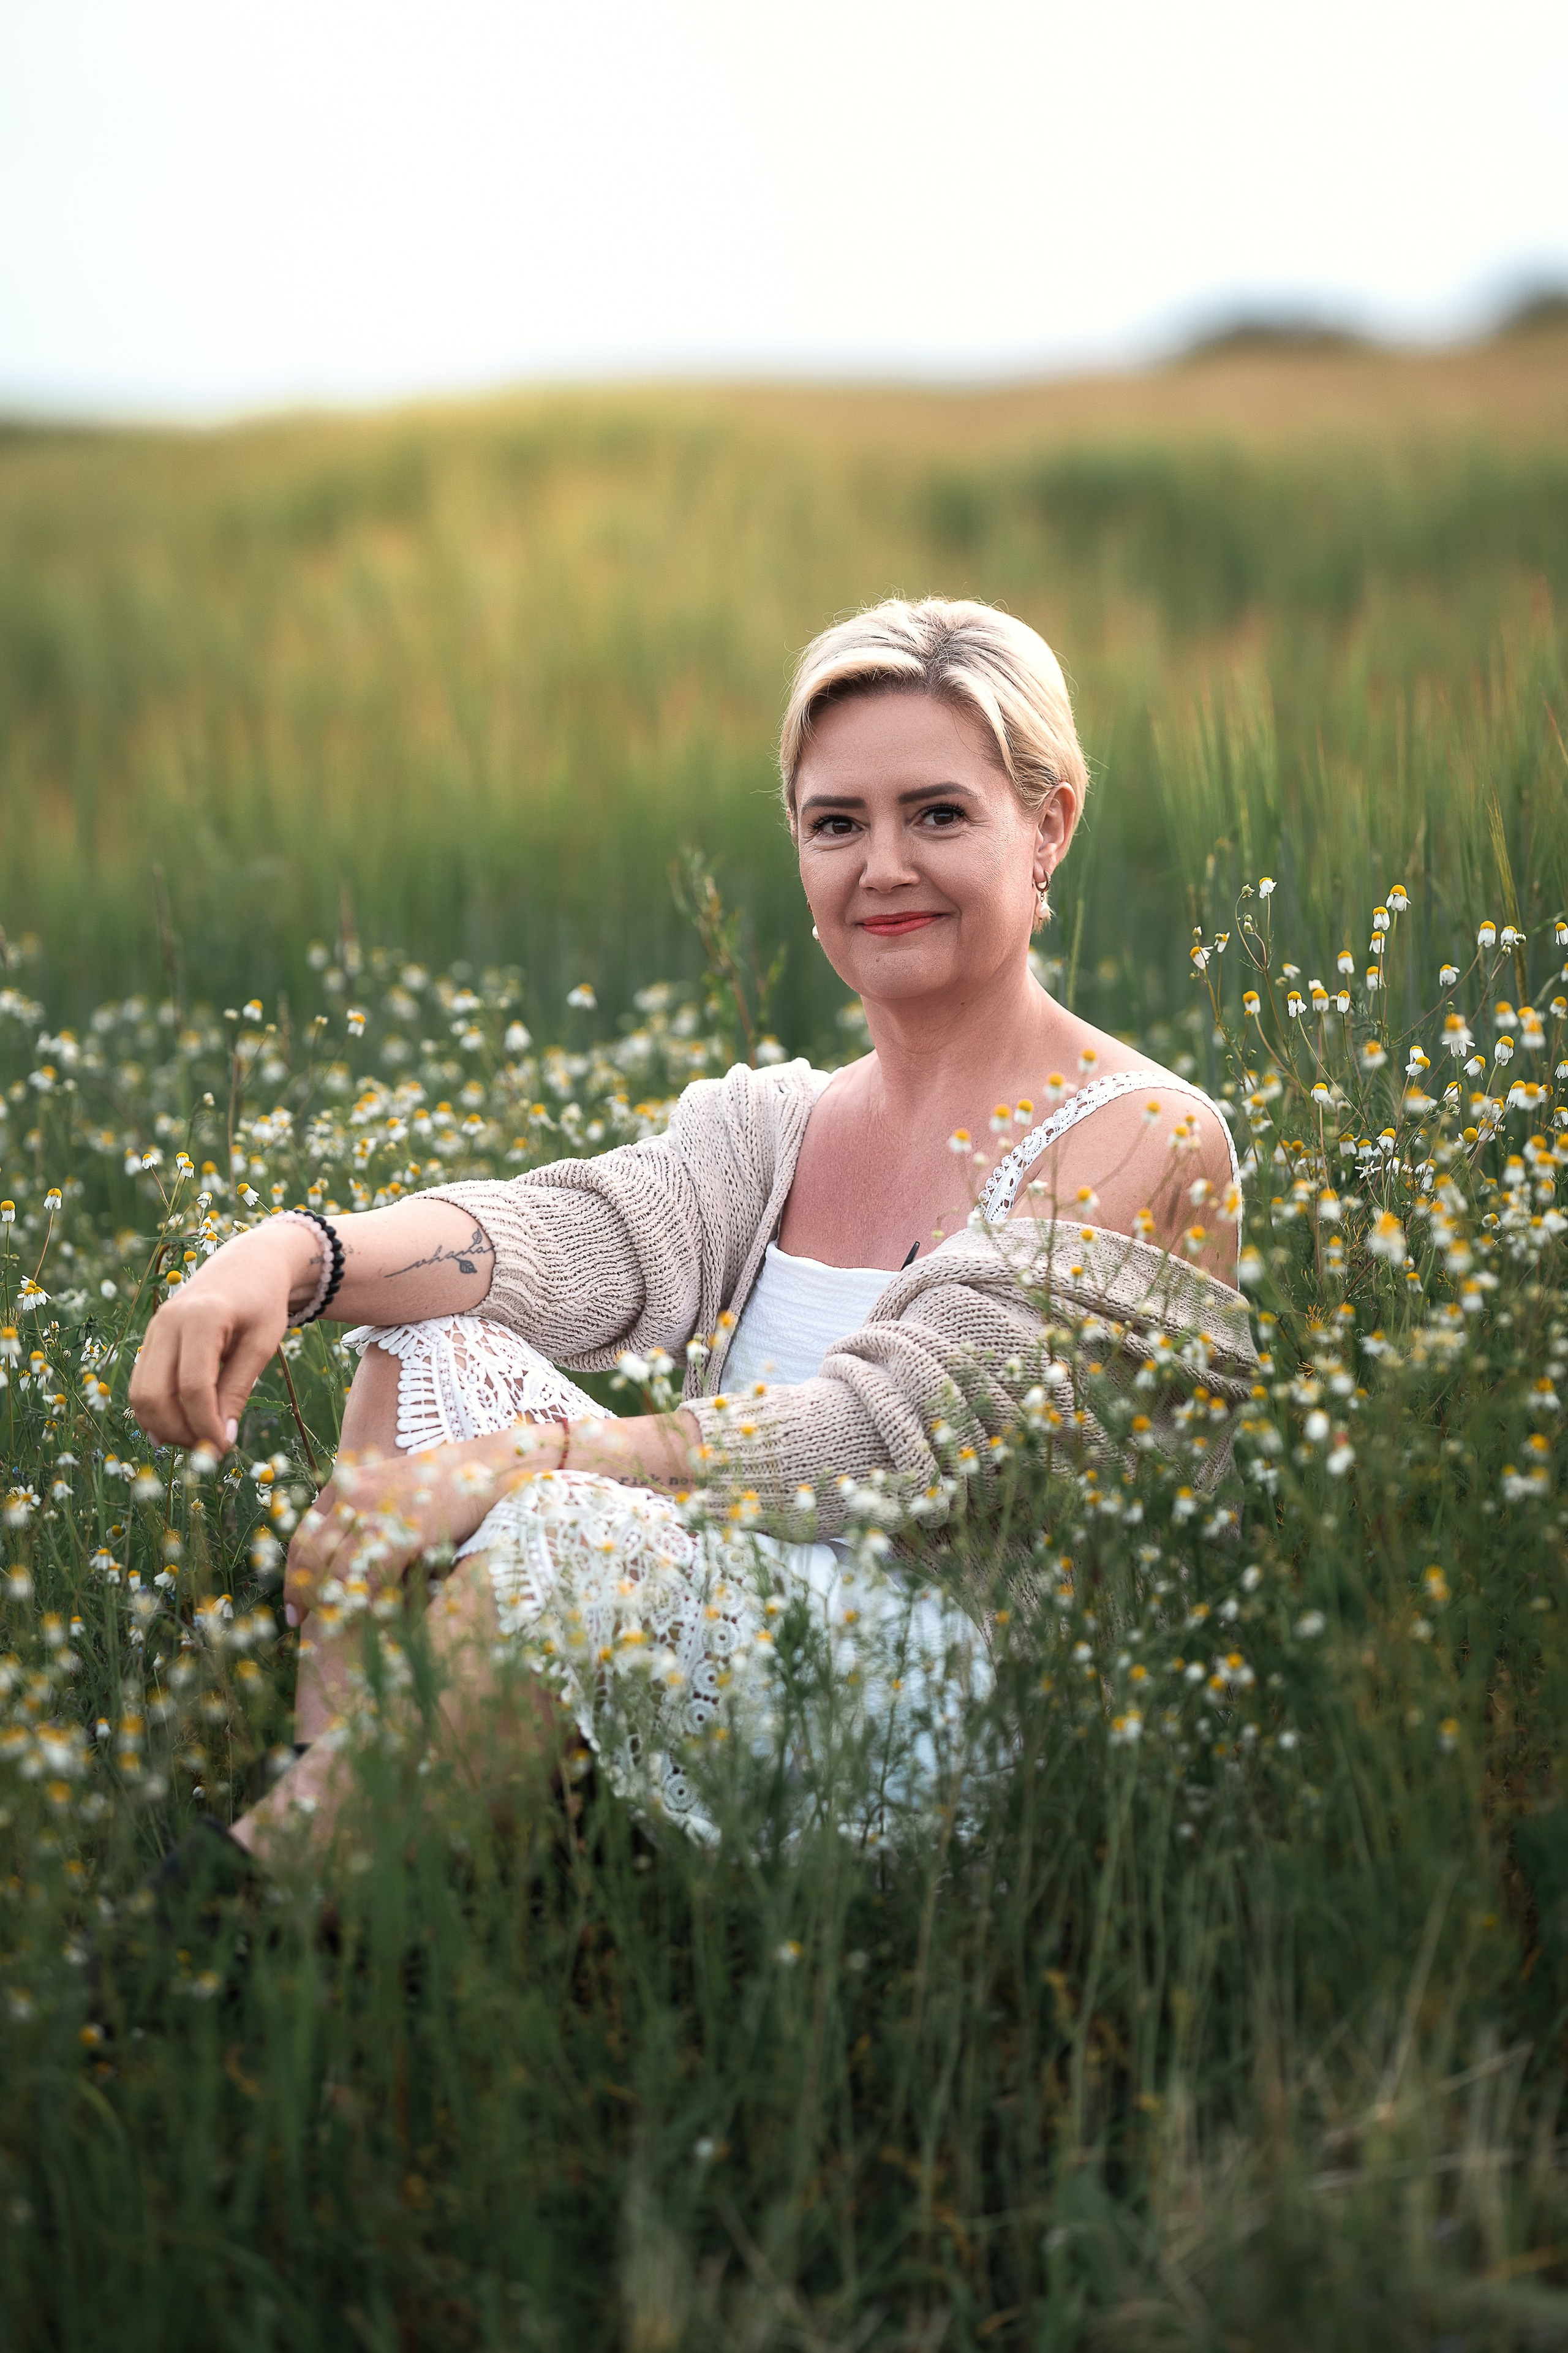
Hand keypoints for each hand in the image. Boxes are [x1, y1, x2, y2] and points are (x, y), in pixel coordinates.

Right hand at [129, 1223, 319, 1449]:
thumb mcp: (262, 1344)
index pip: (194, 1387)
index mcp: (202, 1318)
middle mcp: (168, 1321)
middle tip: (209, 1449)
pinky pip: (141, 1383)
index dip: (206, 1425)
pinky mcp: (150, 1338)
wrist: (247, 1264)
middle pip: (155, 1394)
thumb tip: (222, 1438)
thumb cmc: (263, 1303)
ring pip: (140, 1393)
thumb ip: (238, 1389)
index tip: (225, 1447)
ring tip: (197, 1440)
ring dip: (163, 1426)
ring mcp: (154, 1329)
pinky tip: (179, 1427)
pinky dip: (155, 1411)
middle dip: (179, 1431)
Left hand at [283, 1432, 557, 1626]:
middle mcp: (354, 1494)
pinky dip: (366, 1601)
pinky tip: (370, 1616)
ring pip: (335, 1570)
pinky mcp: (399, 1531)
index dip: (292, 1572)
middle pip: (311, 1553)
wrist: (492, 1468)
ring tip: (332, 1627)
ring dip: (331, 1603)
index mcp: (350, 1482)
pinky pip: (369, 1578)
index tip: (292, 1603)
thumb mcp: (397, 1492)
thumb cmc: (451, 1484)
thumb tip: (346, 1561)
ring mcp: (375, 1512)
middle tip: (300, 1623)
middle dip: (302, 1593)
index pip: (304, 1533)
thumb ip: (369, 1516)